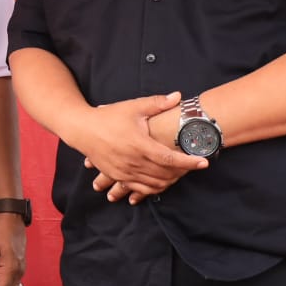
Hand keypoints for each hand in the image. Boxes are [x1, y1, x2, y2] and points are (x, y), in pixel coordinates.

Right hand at [71, 92, 207, 201]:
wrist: (81, 129)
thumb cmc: (108, 117)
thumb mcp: (132, 107)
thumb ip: (157, 103)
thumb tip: (179, 96)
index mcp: (139, 144)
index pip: (170, 158)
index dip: (189, 162)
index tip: (204, 162)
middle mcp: (132, 162)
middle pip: (165, 174)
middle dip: (183, 171)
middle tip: (193, 164)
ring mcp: (124, 172)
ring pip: (155, 185)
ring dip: (170, 181)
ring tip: (179, 172)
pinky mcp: (118, 176)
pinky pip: (141, 189)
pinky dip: (154, 188)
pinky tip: (161, 182)